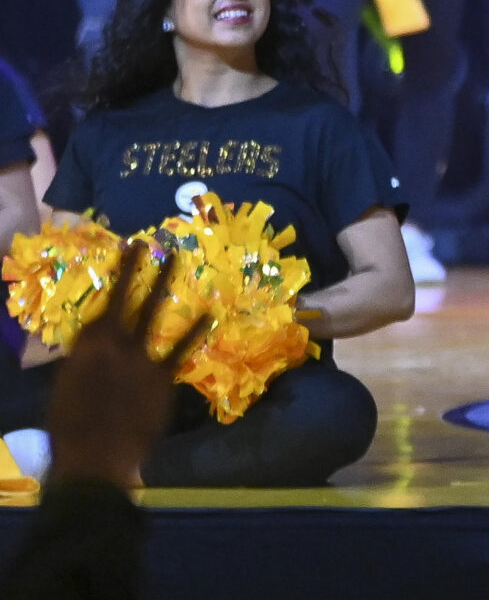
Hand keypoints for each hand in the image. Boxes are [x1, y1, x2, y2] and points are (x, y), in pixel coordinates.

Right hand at [47, 240, 210, 491]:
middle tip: (147, 243)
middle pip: (125, 299)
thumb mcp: (67, 390)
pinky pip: (180, 349)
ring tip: (175, 259)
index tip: (124, 254)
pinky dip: (194, 332)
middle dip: (136, 269)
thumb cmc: (70, 429)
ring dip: (163, 283)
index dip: (113, 279)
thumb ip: (86, 365)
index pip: (100, 306)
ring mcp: (138, 358)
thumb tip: (98, 352)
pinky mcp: (160, 376)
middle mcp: (112, 345)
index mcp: (84, 348)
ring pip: (153, 312)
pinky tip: (208, 315)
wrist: (95, 457)